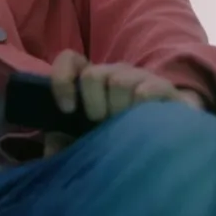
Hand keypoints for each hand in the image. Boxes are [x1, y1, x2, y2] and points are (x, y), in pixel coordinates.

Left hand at [44, 50, 202, 156]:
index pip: (70, 59)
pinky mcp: (163, 88)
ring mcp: (139, 77)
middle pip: (94, 75)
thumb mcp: (88, 142)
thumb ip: (65, 144)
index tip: (67, 109)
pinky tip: (144, 124)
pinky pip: (145, 90)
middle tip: (103, 125)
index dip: (62, 79)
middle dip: (95, 106)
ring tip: (125, 127)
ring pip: (119, 81)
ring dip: (118, 110)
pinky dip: (139, 109)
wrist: (166, 139)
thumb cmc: (119, 138)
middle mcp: (114, 73)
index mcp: (92, 80)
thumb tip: (49, 155)